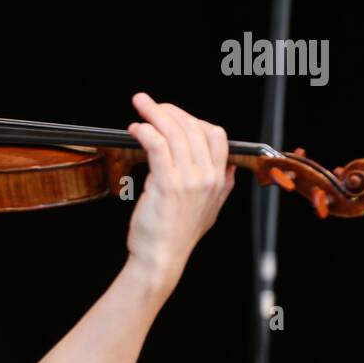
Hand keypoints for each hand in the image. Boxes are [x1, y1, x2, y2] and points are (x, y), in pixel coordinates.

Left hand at [124, 92, 235, 292]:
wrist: (162, 258)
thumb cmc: (176, 235)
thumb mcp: (210, 210)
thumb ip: (221, 186)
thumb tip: (228, 167)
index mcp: (219, 180)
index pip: (216, 135)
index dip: (194, 119)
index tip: (173, 116)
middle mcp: (207, 177)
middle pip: (193, 128)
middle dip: (170, 110)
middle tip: (150, 104)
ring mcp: (189, 180)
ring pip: (175, 133)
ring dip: (154, 113)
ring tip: (140, 104)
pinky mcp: (167, 184)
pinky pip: (158, 145)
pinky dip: (146, 131)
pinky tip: (136, 128)